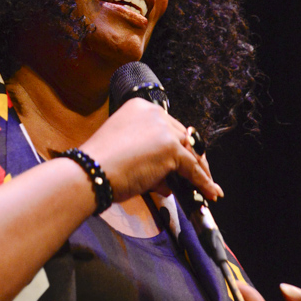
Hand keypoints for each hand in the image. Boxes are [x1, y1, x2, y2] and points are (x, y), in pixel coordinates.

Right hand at [81, 98, 222, 203]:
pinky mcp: (171, 149)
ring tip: (207, 188)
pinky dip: (203, 182)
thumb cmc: (98, 165)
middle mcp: (154, 113)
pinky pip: (193, 168)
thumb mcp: (125, 150)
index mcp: (139, 108)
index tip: (184, 159)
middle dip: (192, 158)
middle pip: (184, 137)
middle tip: (198, 175)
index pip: (168, 127)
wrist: (89, 173)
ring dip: (200, 171)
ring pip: (191, 152)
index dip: (179, 146)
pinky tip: (210, 192)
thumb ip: (148, 157)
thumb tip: (170, 180)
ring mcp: (164, 130)